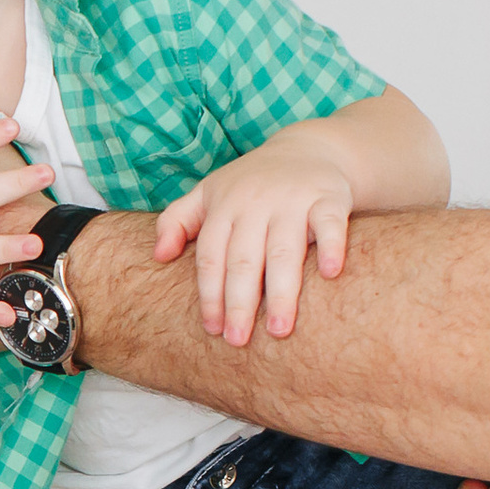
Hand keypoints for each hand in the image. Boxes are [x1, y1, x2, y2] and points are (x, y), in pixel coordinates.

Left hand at [154, 128, 355, 345]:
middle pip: (244, 260)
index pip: (211, 258)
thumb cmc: (250, 184)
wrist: (307, 149)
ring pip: (284, 250)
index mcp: (224, 208)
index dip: (210, 295)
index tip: (213, 329)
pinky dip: (331, 245)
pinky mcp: (328, 197)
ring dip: (282, 291)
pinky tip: (330, 273)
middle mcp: (255, 203)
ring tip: (279, 330)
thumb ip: (176, 221)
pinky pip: (330, 223)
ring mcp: (292, 199)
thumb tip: (158, 256)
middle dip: (239, 302)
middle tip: (238, 340)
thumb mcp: (207, 194)